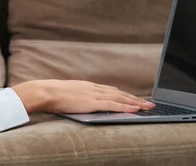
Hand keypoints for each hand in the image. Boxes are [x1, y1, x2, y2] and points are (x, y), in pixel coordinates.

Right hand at [12, 79, 154, 113]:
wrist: (46, 92)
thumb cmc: (52, 94)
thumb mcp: (68, 93)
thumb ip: (78, 96)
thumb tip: (81, 100)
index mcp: (89, 86)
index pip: (111, 90)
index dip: (124, 95)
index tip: (134, 98)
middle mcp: (95, 89)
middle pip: (120, 93)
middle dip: (135, 98)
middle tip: (149, 103)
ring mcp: (94, 95)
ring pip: (120, 98)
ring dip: (135, 102)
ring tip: (147, 107)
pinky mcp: (92, 103)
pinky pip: (113, 105)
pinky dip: (125, 106)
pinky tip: (134, 109)